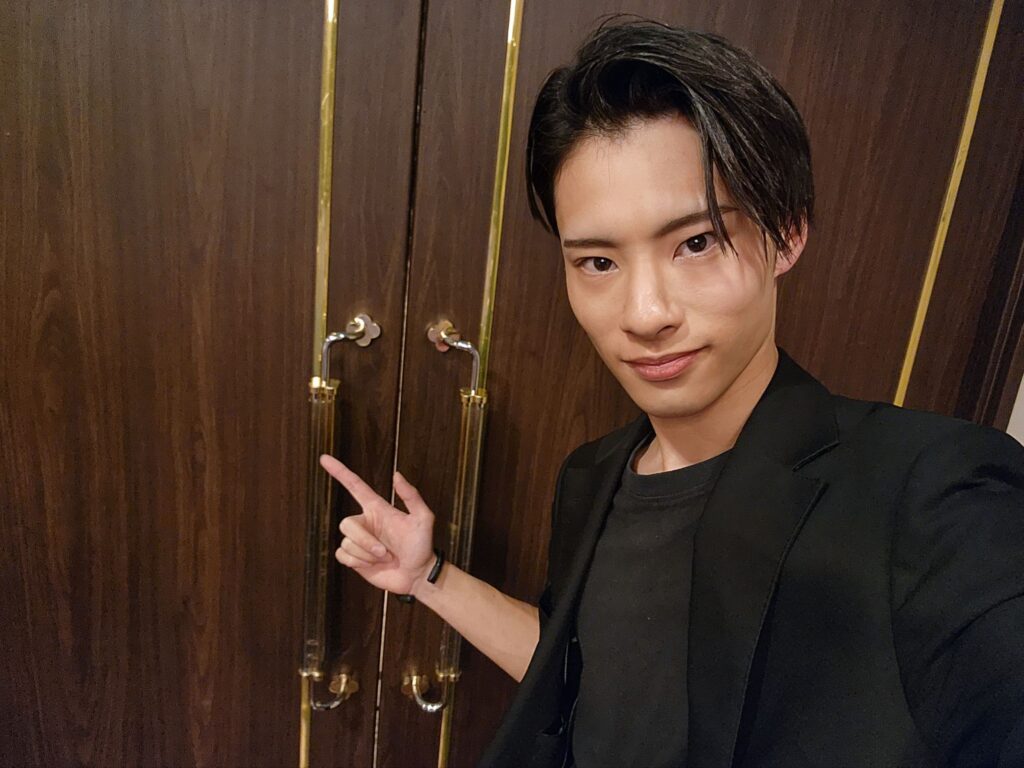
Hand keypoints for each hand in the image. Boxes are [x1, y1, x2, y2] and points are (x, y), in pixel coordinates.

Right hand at [319, 454, 435, 596]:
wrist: (417, 575)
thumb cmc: (422, 546)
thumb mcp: (423, 518)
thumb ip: (411, 496)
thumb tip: (396, 474)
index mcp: (378, 508)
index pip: (355, 486)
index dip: (340, 472)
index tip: (324, 458)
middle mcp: (365, 522)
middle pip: (346, 524)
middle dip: (365, 542)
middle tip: (386, 553)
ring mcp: (359, 540)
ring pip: (346, 542)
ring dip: (366, 554)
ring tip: (384, 558)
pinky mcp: (353, 558)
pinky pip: (342, 555)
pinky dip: (358, 563)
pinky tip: (372, 565)